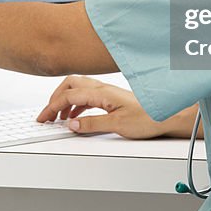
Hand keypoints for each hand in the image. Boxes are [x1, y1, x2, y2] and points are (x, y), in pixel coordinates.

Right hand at [36, 75, 166, 139]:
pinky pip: (86, 96)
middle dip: (54, 98)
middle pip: (69, 85)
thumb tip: (71, 125)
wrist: (167, 115)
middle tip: (47, 115)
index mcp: (101, 92)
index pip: (68, 95)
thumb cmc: (148, 117)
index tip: (43, 117)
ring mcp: (106, 92)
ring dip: (64, 101)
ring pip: (77, 89)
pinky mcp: (110, 98)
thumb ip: (92, 124)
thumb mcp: (117, 125)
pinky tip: (75, 117)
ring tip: (58, 117)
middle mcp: (102, 88)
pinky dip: (75, 104)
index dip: (52, 106)